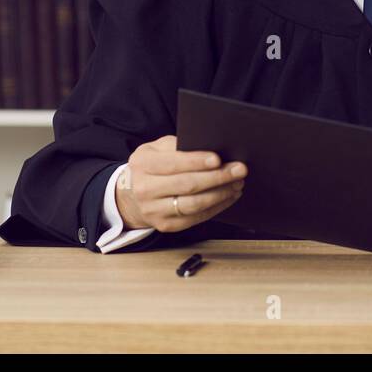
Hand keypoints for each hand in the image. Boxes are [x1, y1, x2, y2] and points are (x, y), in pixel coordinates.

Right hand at [116, 134, 246, 232]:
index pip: (173, 163)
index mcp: (142, 164)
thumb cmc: (152, 166)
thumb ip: (177, 146)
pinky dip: (217, 207)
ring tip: (237, 183)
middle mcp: (145, 189)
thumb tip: (210, 147)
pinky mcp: (166, 225)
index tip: (219, 159)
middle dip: (218, 177)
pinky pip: (196, 217)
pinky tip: (229, 196)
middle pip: (187, 184)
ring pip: (194, 204)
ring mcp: (154, 210)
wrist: (132, 195)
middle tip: (239, 170)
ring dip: (221, 193)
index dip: (197, 161)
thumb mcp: (157, 149)